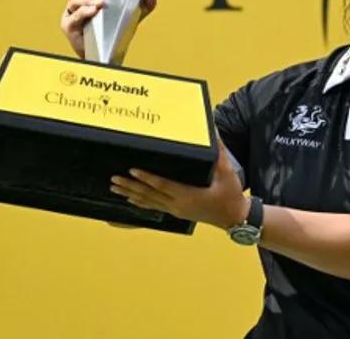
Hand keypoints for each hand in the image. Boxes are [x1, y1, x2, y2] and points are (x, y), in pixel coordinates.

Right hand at [60, 0, 157, 58]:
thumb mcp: (133, 13)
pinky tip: (92, 10)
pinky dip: (83, 11)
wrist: (110, 53)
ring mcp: (72, 14)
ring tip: (100, 2)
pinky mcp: (70, 27)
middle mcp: (77, 2)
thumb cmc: (116, 30)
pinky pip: (73, 17)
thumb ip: (144, 2)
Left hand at [109, 140, 247, 229]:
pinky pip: (154, 207)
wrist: (235, 217)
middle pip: (149, 195)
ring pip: (148, 202)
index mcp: (188, 195)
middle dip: (130, 186)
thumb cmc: (230, 195)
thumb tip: (212, 132)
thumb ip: (219, 152)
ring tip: (114, 188)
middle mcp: (178, 205)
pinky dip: (139, 203)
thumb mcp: (227, 173)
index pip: (162, 185)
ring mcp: (175, 210)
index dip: (147, 178)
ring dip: (130, 194)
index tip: (133, 170)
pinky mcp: (176, 212)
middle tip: (114, 179)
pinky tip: (129, 199)